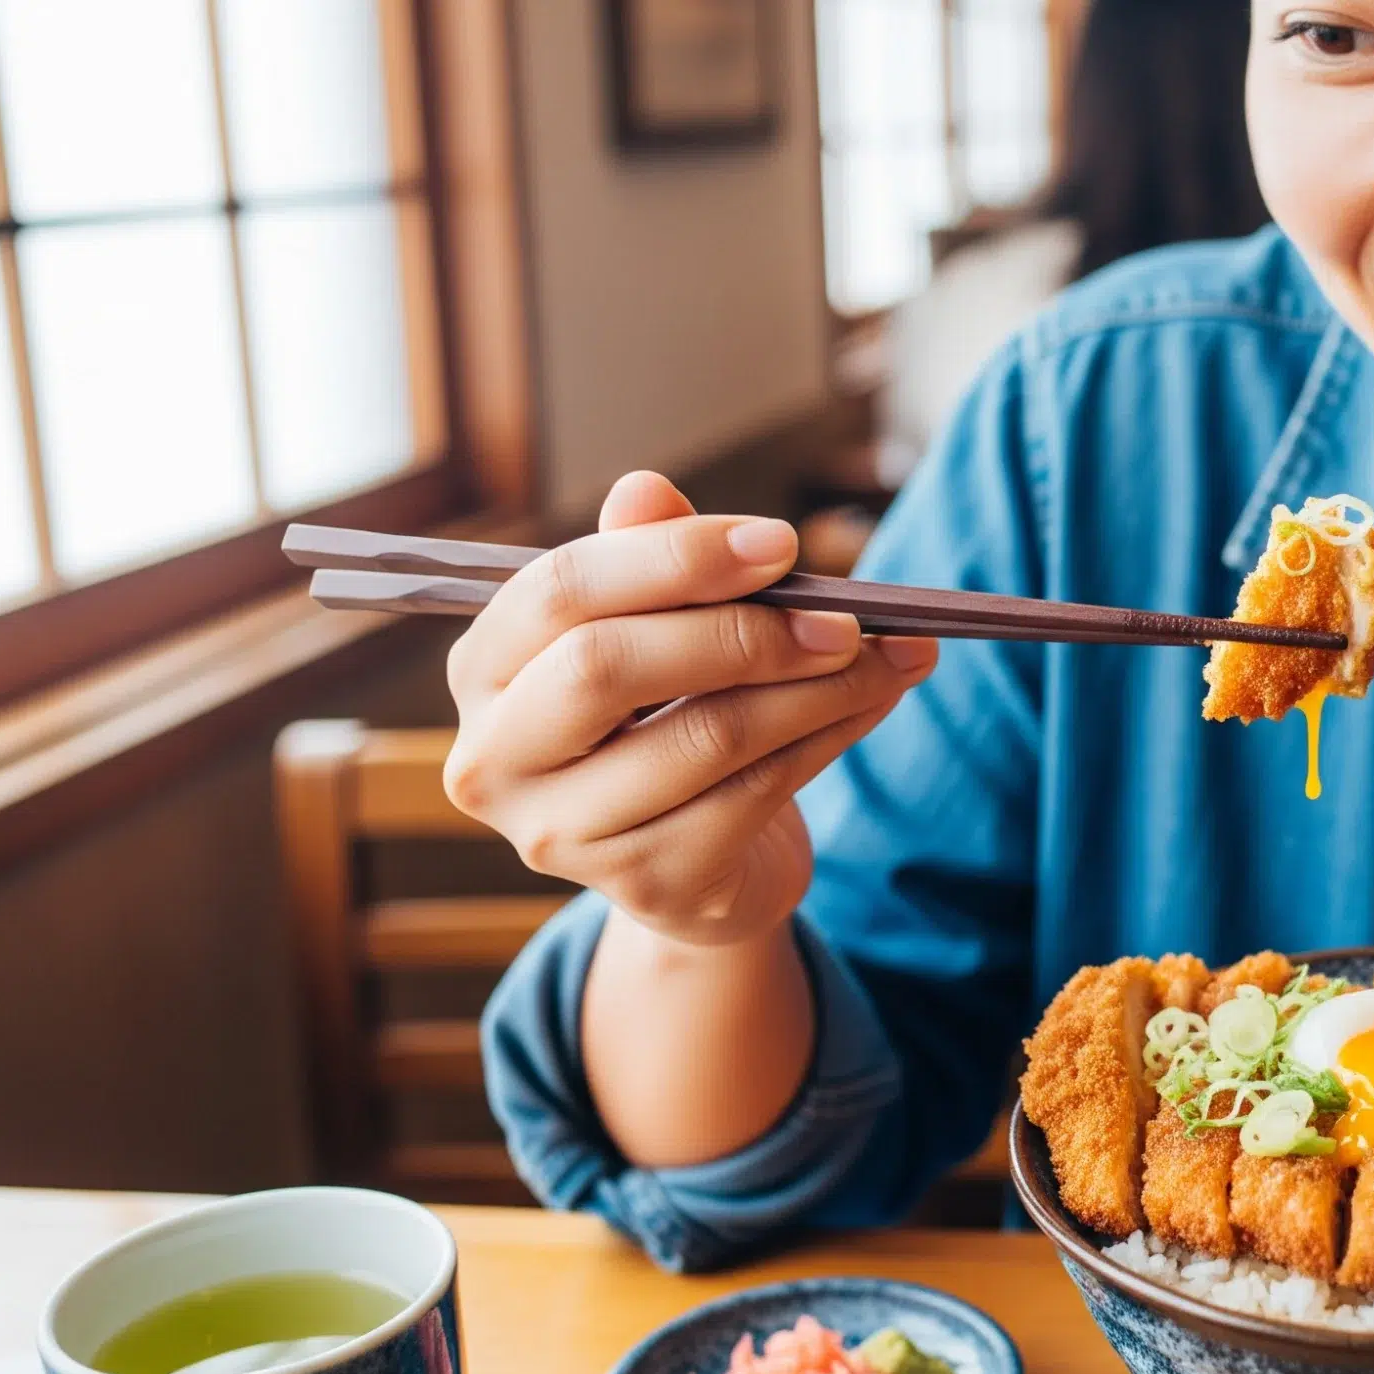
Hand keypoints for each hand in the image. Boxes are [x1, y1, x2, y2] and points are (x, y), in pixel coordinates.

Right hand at [442, 471, 935, 948]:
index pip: (560, 592)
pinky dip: (830, 736)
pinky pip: (755, 792)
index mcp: (483, 670)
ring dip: (816, 686)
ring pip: (704, 735)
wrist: (708, 866)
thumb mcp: (657, 633)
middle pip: (606, 666)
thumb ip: (649, 562)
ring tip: (890, 654)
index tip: (780, 543)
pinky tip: (873, 701)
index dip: (673, 558)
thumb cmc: (671, 720)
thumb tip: (644, 488)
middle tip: (841, 618)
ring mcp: (564, 835)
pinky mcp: (647, 884)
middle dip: (741, 630)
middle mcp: (496, 760)